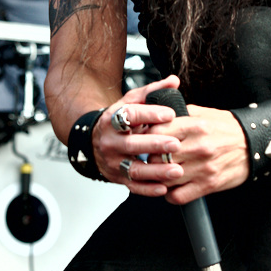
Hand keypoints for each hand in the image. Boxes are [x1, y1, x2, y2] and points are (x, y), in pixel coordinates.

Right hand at [92, 74, 184, 195]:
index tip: (170, 114)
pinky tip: (164, 188)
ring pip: (133, 169)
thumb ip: (152, 92)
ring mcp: (113, 161)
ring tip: (176, 170)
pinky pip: (133, 186)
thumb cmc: (118, 120)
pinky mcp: (117, 178)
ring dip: (156, 171)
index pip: (130, 115)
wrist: (94, 140)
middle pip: (132, 144)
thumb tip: (174, 81)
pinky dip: (148, 189)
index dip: (150, 114)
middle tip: (176, 144)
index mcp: (113, 119)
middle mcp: (110, 141)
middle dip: (155, 145)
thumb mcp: (130, 102)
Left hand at [151, 105, 248, 204]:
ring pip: (165, 178)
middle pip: (158, 156)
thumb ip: (180, 113)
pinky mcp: (208, 185)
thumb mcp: (204, 113)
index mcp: (195, 126)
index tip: (148, 140)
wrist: (255, 144)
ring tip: (160, 172)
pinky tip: (173, 187)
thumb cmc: (227, 128)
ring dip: (159, 177)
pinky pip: (178, 196)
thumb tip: (157, 115)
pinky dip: (170, 194)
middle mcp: (199, 147)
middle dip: (152, 158)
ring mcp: (203, 168)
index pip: (158, 132)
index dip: (149, 136)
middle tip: (152, 158)